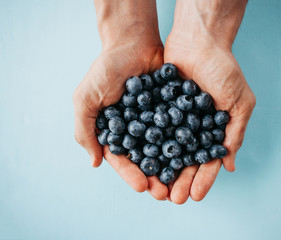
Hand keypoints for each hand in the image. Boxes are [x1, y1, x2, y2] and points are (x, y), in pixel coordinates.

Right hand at [73, 0, 168, 199]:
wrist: (133, 42)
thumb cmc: (106, 69)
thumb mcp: (86, 98)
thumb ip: (85, 130)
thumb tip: (95, 163)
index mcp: (114, 131)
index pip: (122, 159)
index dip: (131, 174)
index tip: (143, 187)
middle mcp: (135, 130)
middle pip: (145, 159)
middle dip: (155, 177)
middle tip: (165, 194)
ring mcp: (154, 121)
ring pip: (165, 149)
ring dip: (172, 167)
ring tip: (182, 182)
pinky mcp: (172, 110)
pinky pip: (180, 128)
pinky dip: (187, 142)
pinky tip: (195, 156)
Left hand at [163, 0, 255, 203]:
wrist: (198, 40)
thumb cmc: (223, 69)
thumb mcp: (239, 101)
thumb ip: (235, 131)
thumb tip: (229, 165)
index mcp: (212, 129)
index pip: (207, 161)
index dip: (202, 179)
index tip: (194, 196)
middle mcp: (192, 128)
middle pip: (184, 160)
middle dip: (179, 180)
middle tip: (172, 199)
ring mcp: (174, 119)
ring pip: (166, 150)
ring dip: (161, 170)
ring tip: (155, 188)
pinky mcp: (156, 107)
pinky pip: (151, 130)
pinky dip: (146, 146)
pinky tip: (141, 162)